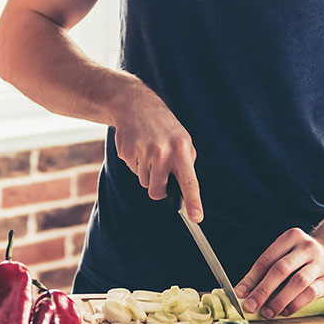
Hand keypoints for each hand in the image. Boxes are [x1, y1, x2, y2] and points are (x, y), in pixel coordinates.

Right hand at [112, 88, 202, 221]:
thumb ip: (185, 163)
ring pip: (144, 182)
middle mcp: (162, 152)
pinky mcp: (127, 152)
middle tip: (158, 172)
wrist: (135, 106)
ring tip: (148, 152)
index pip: (189, 181)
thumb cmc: (164, 126)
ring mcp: (143, 152)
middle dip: (157, 189)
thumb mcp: (182, 139)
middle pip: (157, 190)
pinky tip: (138, 147)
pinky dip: (135, 163)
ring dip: (146, 172)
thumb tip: (184, 190)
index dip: (194, 201)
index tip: (197, 218)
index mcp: (181, 149)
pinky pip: (132, 170)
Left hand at [236, 228, 323, 317]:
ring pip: (297, 282)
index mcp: (290, 238)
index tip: (240, 294)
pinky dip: (295, 304)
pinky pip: (311, 293)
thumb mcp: (283, 256)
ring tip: (267, 312)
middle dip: (263, 290)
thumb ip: (264, 271)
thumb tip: (242, 292)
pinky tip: (285, 312)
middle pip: (280, 270)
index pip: (266, 259)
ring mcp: (321, 263)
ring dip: (279, 300)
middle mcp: (307, 248)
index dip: (251, 278)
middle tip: (250, 306)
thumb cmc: (299, 260)